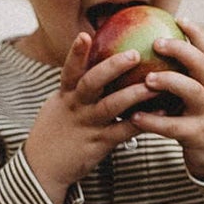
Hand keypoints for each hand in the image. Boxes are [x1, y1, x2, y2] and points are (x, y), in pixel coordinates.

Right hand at [21, 32, 159, 203]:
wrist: (42, 169)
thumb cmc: (56, 134)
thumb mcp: (58, 107)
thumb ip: (74, 89)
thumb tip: (94, 66)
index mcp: (64, 96)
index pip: (69, 70)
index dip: (76, 52)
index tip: (86, 34)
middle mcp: (75, 108)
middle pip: (91, 82)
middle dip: (112, 67)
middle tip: (134, 53)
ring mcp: (87, 126)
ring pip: (111, 106)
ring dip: (134, 93)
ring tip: (155, 83)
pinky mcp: (98, 144)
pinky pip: (123, 131)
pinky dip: (143, 121)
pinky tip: (161, 112)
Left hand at [126, 17, 203, 179]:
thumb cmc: (198, 116)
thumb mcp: (197, 92)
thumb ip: (182, 73)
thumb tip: (153, 44)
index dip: (196, 32)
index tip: (179, 18)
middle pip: (201, 64)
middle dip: (181, 50)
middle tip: (156, 42)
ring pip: (191, 91)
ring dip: (169, 81)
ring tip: (147, 79)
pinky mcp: (195, 134)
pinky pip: (173, 126)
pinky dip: (154, 121)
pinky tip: (135, 116)